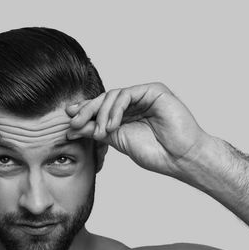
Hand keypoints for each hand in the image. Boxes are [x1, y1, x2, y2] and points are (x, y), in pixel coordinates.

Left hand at [65, 82, 211, 176]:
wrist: (180, 158)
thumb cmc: (155, 153)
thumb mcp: (117, 141)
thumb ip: (97, 131)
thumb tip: (72, 128)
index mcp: (126, 114)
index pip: (101, 108)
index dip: (84, 112)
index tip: (68, 123)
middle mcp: (134, 103)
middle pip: (104, 99)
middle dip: (87, 111)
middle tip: (74, 123)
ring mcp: (144, 95)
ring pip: (113, 95)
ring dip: (102, 114)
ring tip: (102, 132)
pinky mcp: (154, 90)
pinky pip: (126, 94)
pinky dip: (115, 109)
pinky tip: (112, 125)